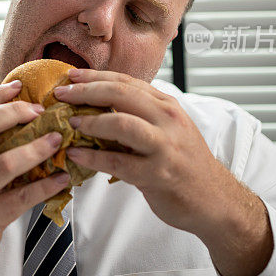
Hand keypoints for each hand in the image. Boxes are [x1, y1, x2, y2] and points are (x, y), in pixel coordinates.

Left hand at [53, 68, 272, 275]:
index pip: (125, 81)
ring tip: (69, 122)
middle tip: (61, 95)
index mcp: (166, 105)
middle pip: (120, 94)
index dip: (94, 76)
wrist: (215, 199)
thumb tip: (95, 105)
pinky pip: (118, 162)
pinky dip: (93, 157)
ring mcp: (164, 146)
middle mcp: (167, 119)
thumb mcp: (166, 128)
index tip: (70, 76)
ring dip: (90, 121)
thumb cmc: (184, 162)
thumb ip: (139, 114)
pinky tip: (75, 155)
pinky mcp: (158, 174)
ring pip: (121, 123)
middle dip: (85, 92)